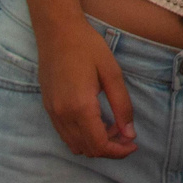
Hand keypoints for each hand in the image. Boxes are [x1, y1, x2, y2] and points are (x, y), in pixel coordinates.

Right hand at [37, 20, 136, 158]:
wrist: (57, 31)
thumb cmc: (88, 47)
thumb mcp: (113, 74)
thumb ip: (122, 106)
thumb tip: (130, 134)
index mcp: (81, 107)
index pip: (99, 145)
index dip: (118, 151)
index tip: (133, 145)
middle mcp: (63, 115)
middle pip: (88, 150)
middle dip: (110, 148)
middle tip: (127, 134)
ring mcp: (53, 113)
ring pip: (75, 145)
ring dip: (96, 143)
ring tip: (113, 125)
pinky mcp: (48, 108)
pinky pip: (65, 134)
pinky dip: (82, 136)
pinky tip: (97, 120)